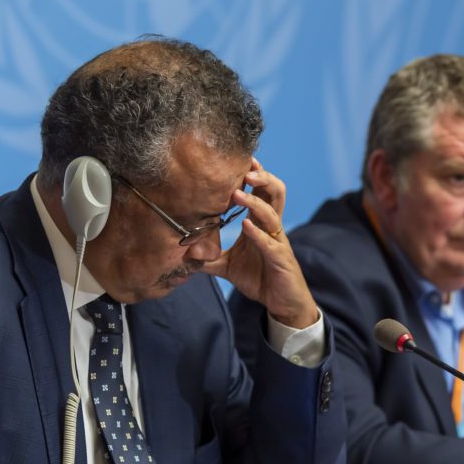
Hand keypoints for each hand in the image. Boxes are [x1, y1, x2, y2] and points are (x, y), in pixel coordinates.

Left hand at [203, 157, 317, 327]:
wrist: (282, 303)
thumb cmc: (260, 279)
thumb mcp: (228, 267)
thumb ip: (208, 258)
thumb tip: (181, 254)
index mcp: (261, 225)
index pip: (261, 192)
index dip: (254, 174)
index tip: (240, 159)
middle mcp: (272, 229)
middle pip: (275, 193)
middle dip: (262, 177)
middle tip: (246, 168)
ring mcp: (278, 243)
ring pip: (273, 214)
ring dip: (255, 202)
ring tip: (238, 193)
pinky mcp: (281, 260)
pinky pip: (271, 244)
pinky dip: (259, 234)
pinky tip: (247, 226)